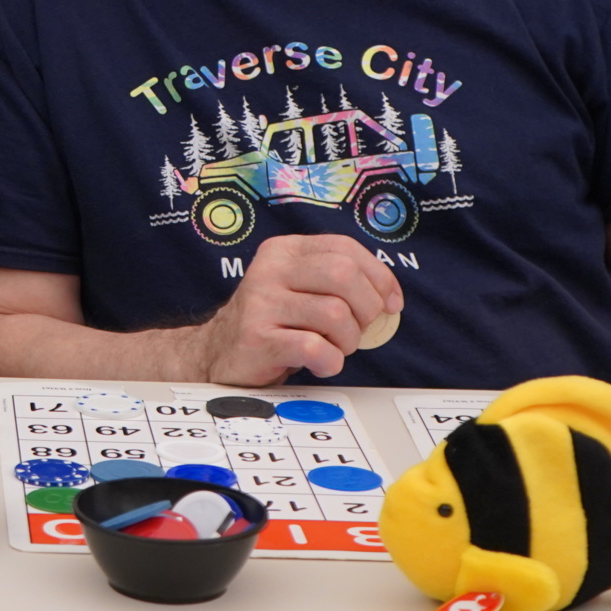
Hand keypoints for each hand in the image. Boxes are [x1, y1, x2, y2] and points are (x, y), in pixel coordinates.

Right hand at [190, 233, 400, 383]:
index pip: (344, 247)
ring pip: (335, 314)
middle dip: (367, 308)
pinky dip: (330, 361)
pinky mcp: (257, 337)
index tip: (390, 304)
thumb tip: (389, 300)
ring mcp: (261, 302)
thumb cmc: (273, 324)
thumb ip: (338, 285)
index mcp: (284, 250)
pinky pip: (315, 347)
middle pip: (343, 274)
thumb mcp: (301, 291)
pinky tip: (320, 363)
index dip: (379, 276)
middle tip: (360, 330)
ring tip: (334, 348)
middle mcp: (270, 269)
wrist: (220, 354)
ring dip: (348, 340)